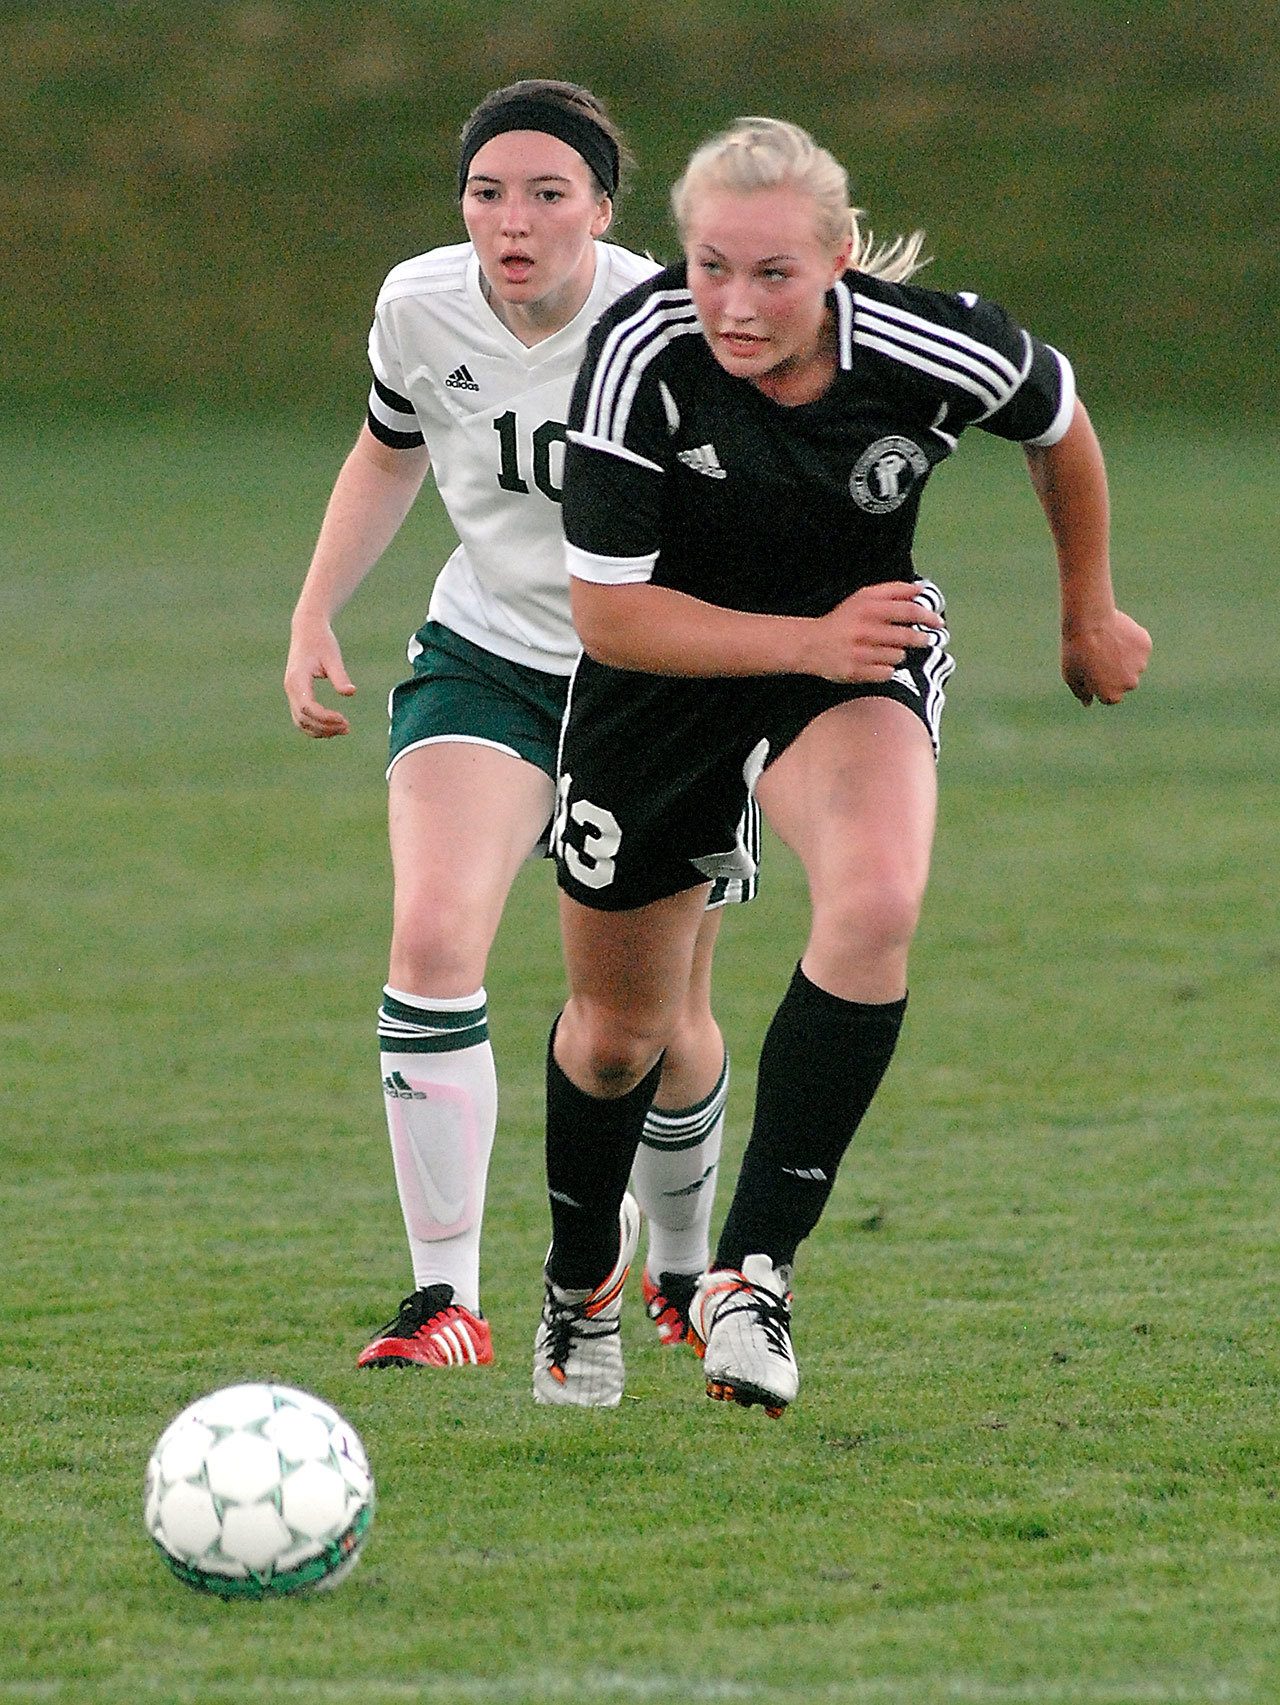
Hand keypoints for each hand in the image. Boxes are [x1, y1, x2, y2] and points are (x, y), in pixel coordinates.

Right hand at [284, 622, 356, 736]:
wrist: (307, 630)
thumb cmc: (321, 641)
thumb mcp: (333, 656)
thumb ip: (340, 676)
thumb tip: (350, 693)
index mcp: (297, 679)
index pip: (308, 707)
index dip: (325, 718)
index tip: (344, 720)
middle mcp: (291, 688)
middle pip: (303, 719)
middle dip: (325, 727)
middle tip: (347, 728)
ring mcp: (291, 693)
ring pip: (301, 722)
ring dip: (320, 730)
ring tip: (344, 729)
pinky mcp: (296, 694)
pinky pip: (302, 717)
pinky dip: (316, 726)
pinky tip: (334, 726)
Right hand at [804, 582, 945, 683]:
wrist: (811, 644)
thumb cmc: (843, 619)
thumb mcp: (863, 598)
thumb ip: (893, 591)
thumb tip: (920, 589)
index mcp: (868, 608)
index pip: (908, 611)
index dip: (928, 616)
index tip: (938, 622)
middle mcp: (865, 630)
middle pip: (907, 636)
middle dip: (921, 639)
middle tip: (926, 640)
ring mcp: (860, 653)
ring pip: (898, 656)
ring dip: (898, 654)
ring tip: (886, 650)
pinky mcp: (856, 672)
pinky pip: (887, 673)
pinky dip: (886, 670)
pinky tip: (877, 663)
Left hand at [1062, 609, 1150, 704]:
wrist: (1089, 622)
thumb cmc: (1076, 650)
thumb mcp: (1071, 675)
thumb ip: (1081, 692)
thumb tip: (1088, 703)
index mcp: (1111, 696)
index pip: (1110, 696)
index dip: (1100, 682)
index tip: (1092, 669)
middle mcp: (1129, 684)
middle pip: (1124, 681)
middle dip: (1115, 671)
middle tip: (1100, 654)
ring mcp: (1140, 666)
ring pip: (1134, 664)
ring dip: (1124, 656)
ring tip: (1108, 642)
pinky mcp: (1146, 647)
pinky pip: (1139, 647)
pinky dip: (1131, 642)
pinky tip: (1117, 633)